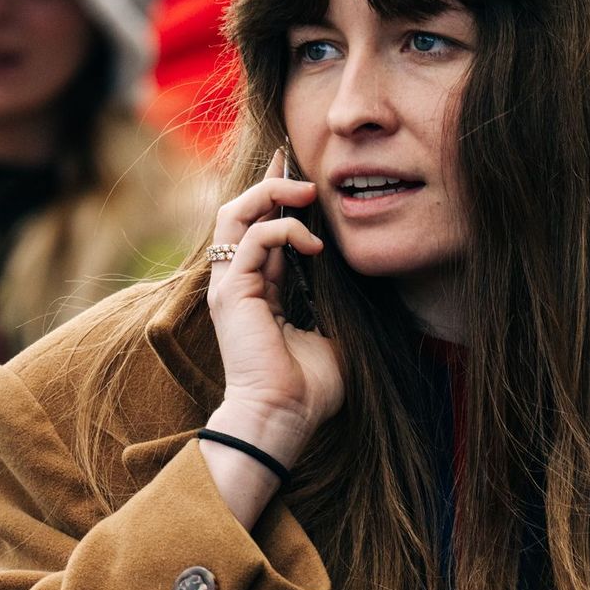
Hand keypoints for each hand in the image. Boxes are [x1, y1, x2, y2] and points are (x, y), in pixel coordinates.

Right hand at [205, 148, 344, 468]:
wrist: (282, 420)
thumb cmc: (306, 392)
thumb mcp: (331, 337)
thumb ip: (334, 304)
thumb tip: (358, 283)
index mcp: (258, 292)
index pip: (261, 231)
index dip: (278, 199)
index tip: (302, 176)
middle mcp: (238, 284)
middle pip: (241, 212)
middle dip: (271, 183)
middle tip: (302, 169)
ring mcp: (230, 286)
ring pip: (236, 213)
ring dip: (272, 194)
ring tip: (308, 192)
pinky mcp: (232, 292)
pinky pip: (254, 238)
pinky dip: (284, 230)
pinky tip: (314, 245)